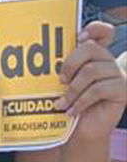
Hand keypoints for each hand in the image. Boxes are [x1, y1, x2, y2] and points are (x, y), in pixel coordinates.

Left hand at [59, 21, 126, 141]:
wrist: (80, 132)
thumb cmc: (68, 107)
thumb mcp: (60, 85)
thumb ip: (60, 69)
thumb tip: (42, 63)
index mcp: (94, 56)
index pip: (103, 32)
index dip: (93, 29)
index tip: (78, 39)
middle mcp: (108, 62)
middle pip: (91, 48)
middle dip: (70, 64)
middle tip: (60, 81)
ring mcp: (118, 75)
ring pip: (92, 71)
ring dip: (72, 89)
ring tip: (62, 103)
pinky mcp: (122, 90)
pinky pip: (98, 89)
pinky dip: (80, 101)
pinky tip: (71, 111)